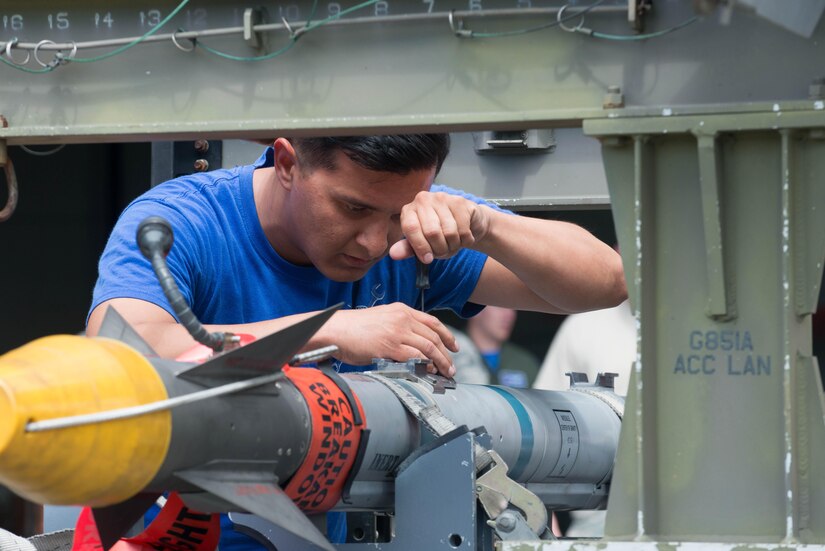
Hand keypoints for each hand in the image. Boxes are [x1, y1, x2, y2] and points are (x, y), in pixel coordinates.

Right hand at [322, 303, 457, 375]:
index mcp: (401, 310)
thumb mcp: (381, 320)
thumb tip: (413, 346)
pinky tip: (429, 372)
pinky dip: (425, 365)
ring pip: (429, 348)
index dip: (447, 335)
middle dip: (446, 354)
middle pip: (434, 336)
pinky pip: (416, 357)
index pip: (432, 322)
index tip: (454, 346)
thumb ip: (398, 328)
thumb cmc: (353, 328)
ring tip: (445, 373)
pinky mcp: (390, 346)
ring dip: (440, 362)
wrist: (335, 329)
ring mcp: (397, 331)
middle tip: (451, 367)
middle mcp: (402, 318)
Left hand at [388, 191, 491, 263]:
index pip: (411, 228)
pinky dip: (466, 240)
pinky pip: (463, 230)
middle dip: (440, 249)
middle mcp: (423, 200)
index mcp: (409, 210)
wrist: (467, 224)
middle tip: (443, 251)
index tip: (427, 259)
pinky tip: (464, 237)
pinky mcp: (460, 201)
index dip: (420, 247)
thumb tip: (394, 254)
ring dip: (454, 245)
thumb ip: (408, 249)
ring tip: (453, 243)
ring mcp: (442, 198)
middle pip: (431, 232)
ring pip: (449, 232)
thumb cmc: (440, 235)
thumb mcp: (421, 244)